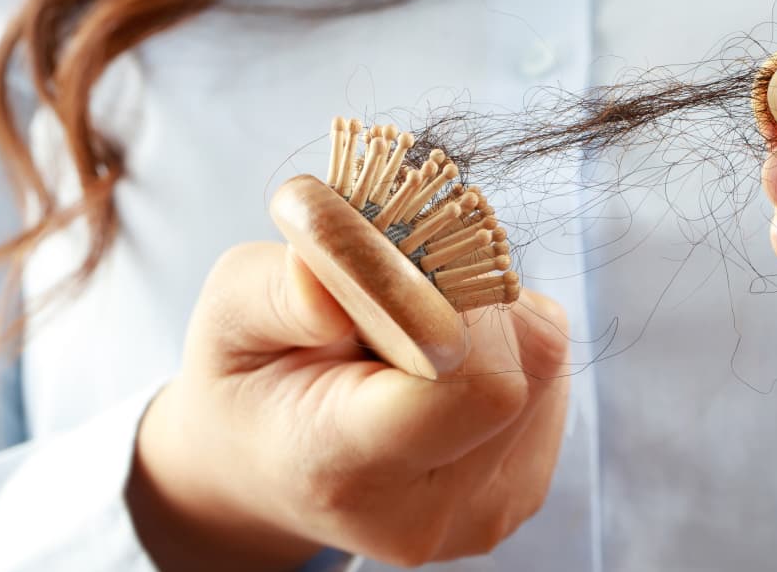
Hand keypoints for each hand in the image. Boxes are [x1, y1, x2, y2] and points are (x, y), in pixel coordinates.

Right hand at [127, 241, 569, 569]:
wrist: (267, 467)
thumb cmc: (249, 381)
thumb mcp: (229, 315)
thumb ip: (280, 289)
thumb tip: (353, 266)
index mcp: (343, 468)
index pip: (471, 388)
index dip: (457, 308)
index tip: (404, 265)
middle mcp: (427, 510)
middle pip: (516, 365)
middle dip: (468, 298)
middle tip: (401, 287)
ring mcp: (485, 511)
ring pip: (541, 359)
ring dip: (489, 316)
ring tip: (412, 330)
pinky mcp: (522, 491)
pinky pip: (548, 377)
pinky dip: (505, 345)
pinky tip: (442, 361)